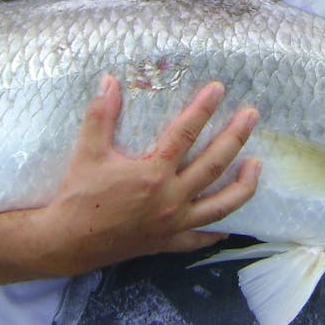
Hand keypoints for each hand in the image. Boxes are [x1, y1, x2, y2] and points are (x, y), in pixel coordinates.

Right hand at [29, 75, 261, 272]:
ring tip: (257, 165)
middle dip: (236, 137)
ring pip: (220, 205)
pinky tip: (231, 225)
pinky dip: (217, 232)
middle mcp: (170, 198)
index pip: (186, 133)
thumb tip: (109, 81)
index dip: (203, 108)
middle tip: (252, 116)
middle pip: (213, 164)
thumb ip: (101, 115)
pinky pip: (200, 238)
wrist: (67, 242)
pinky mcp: (168, 243)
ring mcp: (173, 223)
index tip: (219, 89)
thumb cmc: (78, 196)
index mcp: (153, 173)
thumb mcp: (87, 151)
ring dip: (243, 185)